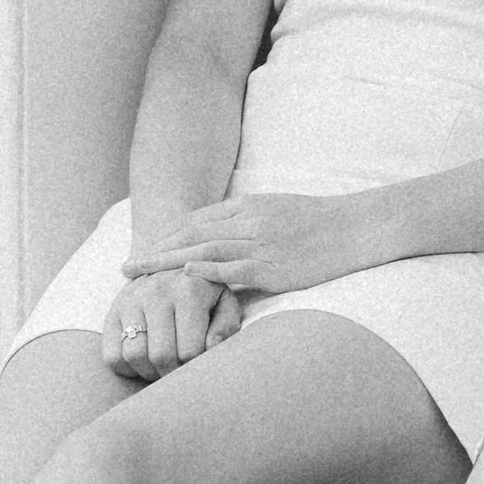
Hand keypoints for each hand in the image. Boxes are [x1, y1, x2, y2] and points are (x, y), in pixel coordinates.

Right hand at [100, 268, 242, 377]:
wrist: (170, 266)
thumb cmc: (203, 293)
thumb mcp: (224, 303)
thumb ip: (225, 326)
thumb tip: (211, 347)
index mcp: (189, 291)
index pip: (189, 350)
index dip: (195, 366)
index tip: (197, 365)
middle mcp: (156, 292)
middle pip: (160, 356)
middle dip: (171, 373)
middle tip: (179, 372)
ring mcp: (130, 300)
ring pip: (134, 356)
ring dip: (149, 372)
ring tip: (161, 367)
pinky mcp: (112, 311)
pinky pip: (112, 354)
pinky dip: (126, 367)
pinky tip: (143, 360)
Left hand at [125, 191, 373, 298]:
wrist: (357, 227)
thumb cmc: (321, 220)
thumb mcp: (278, 208)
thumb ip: (248, 217)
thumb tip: (221, 231)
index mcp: (249, 205)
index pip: (197, 220)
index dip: (167, 236)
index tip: (144, 249)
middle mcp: (249, 221)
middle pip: (191, 235)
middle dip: (156, 251)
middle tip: (127, 267)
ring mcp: (260, 244)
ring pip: (204, 251)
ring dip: (167, 264)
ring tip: (141, 277)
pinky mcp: (274, 267)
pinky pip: (234, 270)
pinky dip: (206, 273)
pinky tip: (184, 278)